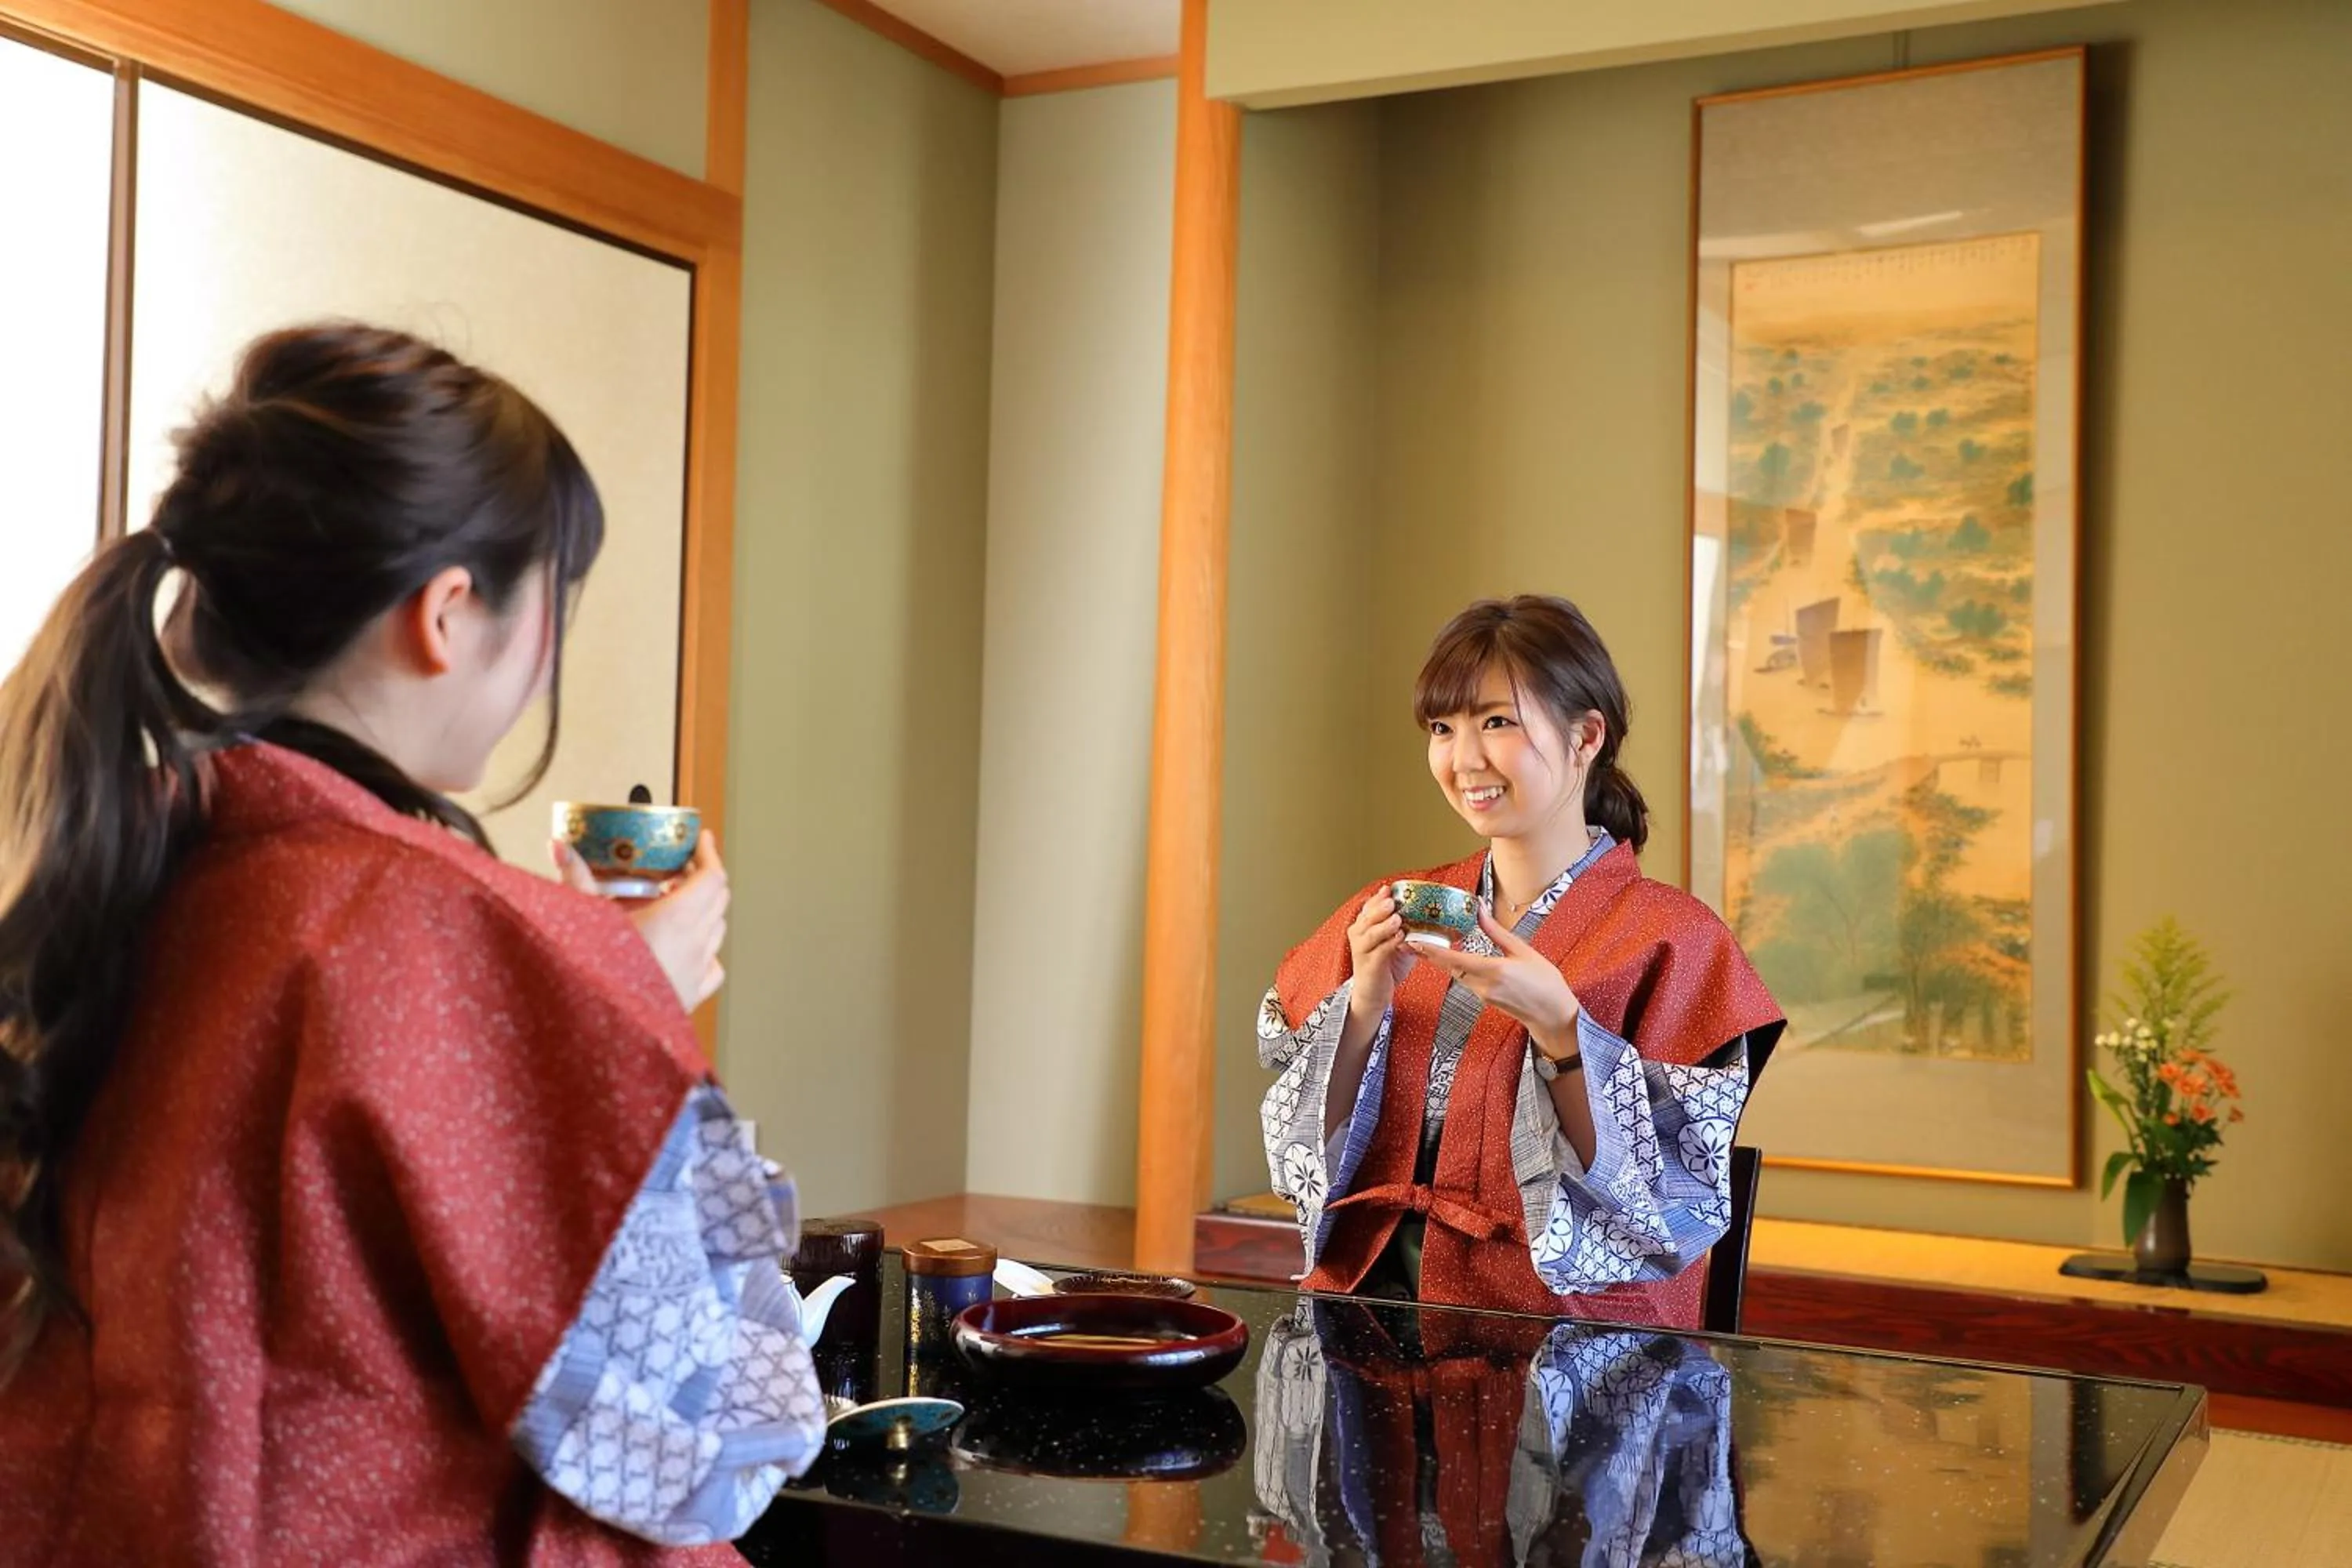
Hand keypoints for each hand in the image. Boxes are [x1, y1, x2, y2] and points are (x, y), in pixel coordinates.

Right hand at [551, 830, 729, 1010]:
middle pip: (718, 900)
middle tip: (678, 867)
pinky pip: (712, 966)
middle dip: (703, 877)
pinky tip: (683, 947)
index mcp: (677, 920)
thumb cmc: (595, 976)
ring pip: (717, 931)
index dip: (709, 854)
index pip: (713, 878)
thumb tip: (560, 846)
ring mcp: (696, 973)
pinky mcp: (690, 998)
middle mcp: (695, 945)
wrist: (600, 1036)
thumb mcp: (583, 917)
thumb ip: (576, 878)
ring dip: (703, 911)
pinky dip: (705, 949)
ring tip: (674, 902)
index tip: (701, 839)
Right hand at [1344, 891, 1419, 1026]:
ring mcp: (1362, 951)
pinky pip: (1379, 952)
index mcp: (1363, 927)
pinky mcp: (1369, 966)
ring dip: (1385, 925)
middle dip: (1380, 908)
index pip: (1368, 907)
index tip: (1390, 889)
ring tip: (1397, 919)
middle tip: (1392, 902)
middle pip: (1367, 917)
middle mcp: (1358, 936)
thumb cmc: (1385, 965)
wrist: (1373, 993)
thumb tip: (1423, 909)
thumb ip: (1402, 926)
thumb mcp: (1393, 940)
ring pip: (1370, 933)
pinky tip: (1400, 939)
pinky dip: (1390, 944)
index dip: (1378, 897)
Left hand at [1416, 906, 1579, 1052]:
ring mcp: (1483, 994)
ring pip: (1456, 974)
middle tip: (1411, 938)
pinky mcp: (1485, 999)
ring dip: (1441, 961)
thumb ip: (1497, 932)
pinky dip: (1456, 968)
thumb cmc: (1545, 982)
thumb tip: (1480, 910)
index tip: (1413, 941)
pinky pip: (1465, 980)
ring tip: (1426, 944)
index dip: (1431, 951)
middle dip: (1429, 954)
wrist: (1554, 1015)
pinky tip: (1452, 958)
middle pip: (1449, 967)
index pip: (1454, 960)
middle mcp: (1484, 985)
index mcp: (1494, 971)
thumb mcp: (1523, 951)